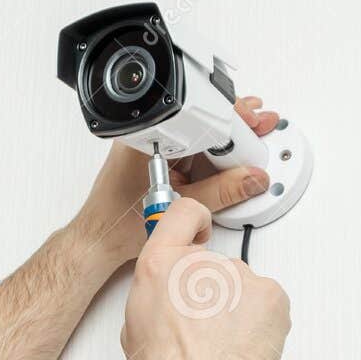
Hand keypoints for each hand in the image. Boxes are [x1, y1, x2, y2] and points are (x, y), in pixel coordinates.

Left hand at [66, 96, 282, 276]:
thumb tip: (250, 179)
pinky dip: (212, 156)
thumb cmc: (119, 223)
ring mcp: (152, 145)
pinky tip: (229, 161)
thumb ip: (222, 192)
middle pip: (203, 123)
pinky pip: (190, 150)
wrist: (99, 240)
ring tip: (250, 147)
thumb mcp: (180, 207)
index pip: (201, 119)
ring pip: (199, 137)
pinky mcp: (156, 158)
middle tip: (261, 129)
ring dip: (226, 143)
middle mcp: (149, 135)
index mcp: (149, 137)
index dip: (233, 126)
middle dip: (236, 128)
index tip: (255, 133)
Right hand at [120, 196, 290, 359]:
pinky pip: (266, 299)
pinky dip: (260, 318)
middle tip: (205, 324)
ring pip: (240, 284)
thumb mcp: (135, 327)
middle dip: (211, 287)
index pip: (181, 213)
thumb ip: (153, 294)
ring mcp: (240, 275)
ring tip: (223, 340)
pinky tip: (243, 341)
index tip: (198, 230)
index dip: (192, 221)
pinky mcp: (271, 293)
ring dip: (236, 306)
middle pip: (212, 261)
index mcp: (162, 265)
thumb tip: (164, 295)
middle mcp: (201, 262)